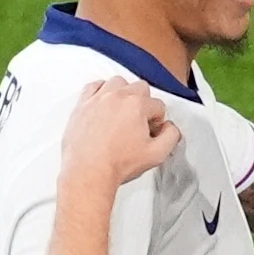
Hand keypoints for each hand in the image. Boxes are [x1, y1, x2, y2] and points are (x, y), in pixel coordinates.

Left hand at [61, 80, 186, 188]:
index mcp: (137, 105)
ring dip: (124, 93)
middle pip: (140, 88)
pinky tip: (105, 104)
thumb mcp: (157, 154)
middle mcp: (117, 96)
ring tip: (123, 111)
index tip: (151, 132)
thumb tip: (170, 127)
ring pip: (117, 82)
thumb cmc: (118, 163)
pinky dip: (101, 91)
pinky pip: (93, 86)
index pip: (158, 105)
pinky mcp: (82, 105)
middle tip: (140, 122)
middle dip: (144, 103)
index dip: (158, 121)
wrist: (88, 172)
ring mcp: (97, 99)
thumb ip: (171, 136)